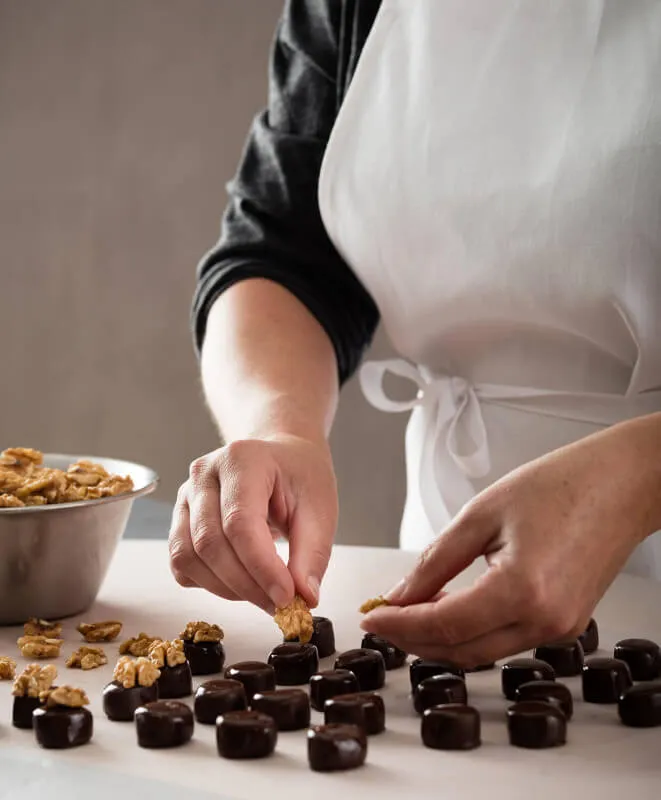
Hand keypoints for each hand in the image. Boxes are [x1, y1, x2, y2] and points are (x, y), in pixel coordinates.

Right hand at [168, 434, 337, 612]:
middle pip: (210, 543)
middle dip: (246, 584)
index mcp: (242, 459)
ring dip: (226, 588)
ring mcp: (186, 496)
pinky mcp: (180, 520)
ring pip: (188, 557)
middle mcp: (204, 474)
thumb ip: (312, 554)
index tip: (287, 596)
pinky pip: (182, 564)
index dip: (261, 566)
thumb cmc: (299, 476)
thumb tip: (304, 597)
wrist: (282, 457)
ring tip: (264, 593)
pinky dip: (209, 584)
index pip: (239, 522)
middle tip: (280, 604)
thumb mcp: (320, 508)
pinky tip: (242, 581)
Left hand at [361, 419, 660, 665]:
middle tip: (383, 617)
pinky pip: (504, 640)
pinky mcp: (565, 626)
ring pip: (481, 651)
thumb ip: (435, 561)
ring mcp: (559, 630)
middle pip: (460, 651)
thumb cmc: (561, 485)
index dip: (399, 625)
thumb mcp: (481, 514)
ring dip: (440, 638)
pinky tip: (448, 608)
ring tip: (409, 611)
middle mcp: (544, 622)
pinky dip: (470, 631)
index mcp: (522, 590)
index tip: (371, 617)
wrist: (621, 484)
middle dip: (413, 639)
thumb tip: (400, 595)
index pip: (443, 625)